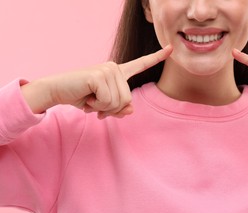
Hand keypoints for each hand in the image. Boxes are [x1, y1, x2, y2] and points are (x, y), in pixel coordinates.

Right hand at [22, 45, 172, 118]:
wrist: (57, 91)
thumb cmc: (82, 97)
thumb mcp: (104, 106)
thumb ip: (120, 108)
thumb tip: (131, 109)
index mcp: (118, 72)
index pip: (141, 64)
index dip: (157, 57)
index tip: (171, 48)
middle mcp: (114, 68)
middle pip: (128, 99)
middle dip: (111, 108)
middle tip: (95, 103)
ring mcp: (107, 70)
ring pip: (119, 102)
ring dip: (102, 107)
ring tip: (90, 99)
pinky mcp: (99, 75)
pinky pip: (108, 101)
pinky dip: (96, 105)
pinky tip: (86, 98)